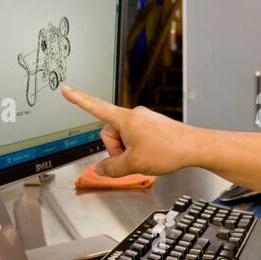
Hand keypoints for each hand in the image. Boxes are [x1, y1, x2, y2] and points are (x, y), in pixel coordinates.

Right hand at [60, 85, 192, 176]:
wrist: (194, 147)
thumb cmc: (168, 150)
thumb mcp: (133, 165)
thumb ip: (111, 169)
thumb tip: (100, 170)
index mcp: (125, 119)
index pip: (95, 107)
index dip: (78, 99)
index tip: (65, 89)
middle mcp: (134, 116)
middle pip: (110, 134)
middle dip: (116, 150)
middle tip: (132, 159)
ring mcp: (144, 121)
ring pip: (124, 139)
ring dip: (128, 151)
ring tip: (146, 157)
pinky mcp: (153, 127)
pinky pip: (137, 139)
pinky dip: (139, 150)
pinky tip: (153, 156)